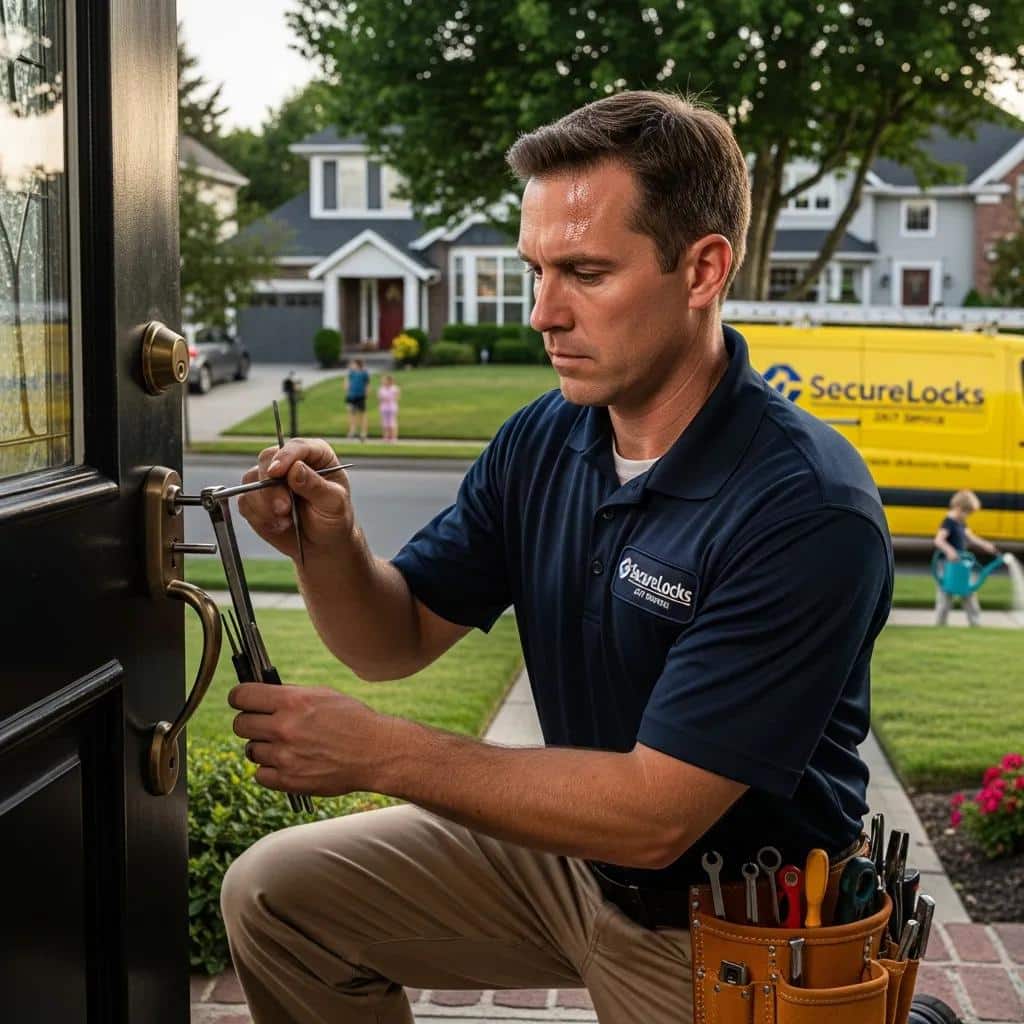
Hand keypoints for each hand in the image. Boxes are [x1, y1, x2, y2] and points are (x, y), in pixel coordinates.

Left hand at [229, 683, 391, 795]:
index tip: (242, 701)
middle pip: (240, 724)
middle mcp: (284, 728)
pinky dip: (270, 770)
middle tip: (264, 725)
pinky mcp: (288, 780)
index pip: (241, 696)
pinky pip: (260, 775)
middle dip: (250, 723)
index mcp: (292, 701)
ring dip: (263, 748)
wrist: (375, 752)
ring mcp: (284, 756)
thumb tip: (262, 695)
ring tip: (285, 746)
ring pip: (250, 750)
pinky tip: (287, 763)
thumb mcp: (323, 696)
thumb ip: (290, 695)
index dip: (239, 698)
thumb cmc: (353, 721)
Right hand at [237, 438, 355, 560]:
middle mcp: (290, 462)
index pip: (296, 447)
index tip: (276, 472)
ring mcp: (270, 479)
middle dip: (271, 486)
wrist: (323, 544)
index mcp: (315, 455)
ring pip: (251, 481)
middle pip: (267, 459)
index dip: (285, 457)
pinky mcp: (256, 497)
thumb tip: (296, 468)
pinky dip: (259, 516)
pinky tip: (278, 525)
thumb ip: (316, 486)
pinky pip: (245, 501)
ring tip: (286, 521)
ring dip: (264, 505)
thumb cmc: (334, 518)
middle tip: (283, 509)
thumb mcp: (333, 504)